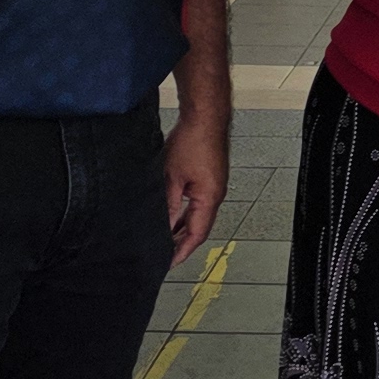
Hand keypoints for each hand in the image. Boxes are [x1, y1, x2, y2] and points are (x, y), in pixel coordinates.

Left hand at [161, 96, 226, 263]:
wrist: (204, 116)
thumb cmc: (193, 139)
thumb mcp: (172, 177)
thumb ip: (167, 204)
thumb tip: (162, 225)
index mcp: (210, 198)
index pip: (196, 234)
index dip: (182, 250)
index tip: (169, 262)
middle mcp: (215, 194)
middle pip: (199, 227)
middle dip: (181, 241)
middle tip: (165, 253)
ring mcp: (213, 186)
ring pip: (198, 215)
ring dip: (182, 226)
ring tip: (166, 236)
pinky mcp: (209, 177)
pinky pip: (197, 202)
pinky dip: (185, 211)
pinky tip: (172, 213)